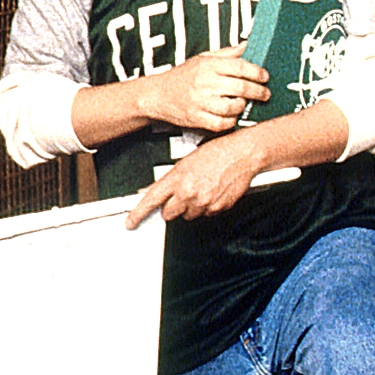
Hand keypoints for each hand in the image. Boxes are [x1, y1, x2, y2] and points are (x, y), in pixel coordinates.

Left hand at [126, 130, 261, 226]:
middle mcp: (188, 192)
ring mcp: (203, 202)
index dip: (138, 213)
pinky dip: (207, 206)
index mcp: (178, 178)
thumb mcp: (187, 161)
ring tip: (202, 188)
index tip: (131, 222)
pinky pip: (206, 214)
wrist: (243, 154)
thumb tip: (150, 189)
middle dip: (172, 206)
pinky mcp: (217, 208)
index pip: (151, 200)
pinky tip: (213, 191)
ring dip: (191, 206)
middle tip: (182, 194)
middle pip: (169, 213)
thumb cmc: (218, 152)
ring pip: (188, 215)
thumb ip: (168, 179)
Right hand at [139, 45, 268, 131]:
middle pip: (240, 88)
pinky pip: (221, 123)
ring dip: (242, 106)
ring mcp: (200, 102)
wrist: (157, 95)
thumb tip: (248, 46)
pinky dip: (231, 121)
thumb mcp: (203, 58)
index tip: (265, 77)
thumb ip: (227, 54)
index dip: (256, 72)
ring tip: (244, 103)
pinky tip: (232, 115)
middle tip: (265, 93)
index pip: (239, 67)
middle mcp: (205, 83)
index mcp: (208, 66)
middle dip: (258, 91)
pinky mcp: (197, 118)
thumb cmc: (183, 76)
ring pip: (232, 107)